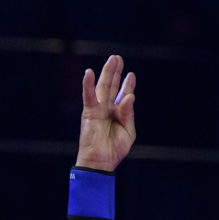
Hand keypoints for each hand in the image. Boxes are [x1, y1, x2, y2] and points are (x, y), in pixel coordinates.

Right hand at [76, 54, 135, 171]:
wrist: (102, 161)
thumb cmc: (115, 150)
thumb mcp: (128, 132)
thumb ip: (128, 113)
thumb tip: (129, 97)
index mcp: (118, 115)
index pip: (123, 96)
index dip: (127, 85)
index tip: (131, 75)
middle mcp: (107, 109)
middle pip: (112, 87)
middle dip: (115, 73)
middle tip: (118, 58)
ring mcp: (98, 109)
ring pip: (102, 87)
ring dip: (107, 73)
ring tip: (113, 59)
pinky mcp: (89, 112)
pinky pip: (88, 96)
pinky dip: (87, 84)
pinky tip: (89, 72)